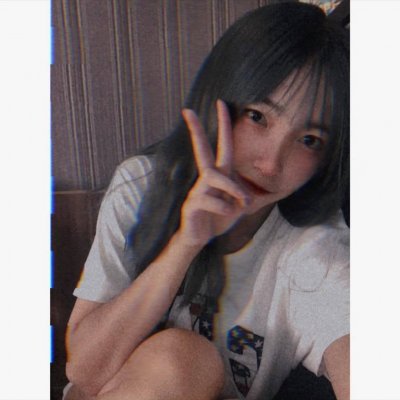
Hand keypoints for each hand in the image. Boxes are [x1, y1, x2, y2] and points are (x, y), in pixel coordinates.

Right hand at [178, 100, 250, 247]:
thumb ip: (245, 196)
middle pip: (202, 150)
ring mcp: (197, 190)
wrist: (200, 238)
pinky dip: (226, 209)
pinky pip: (213, 201)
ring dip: (233, 189)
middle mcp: (206, 178)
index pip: (223, 146)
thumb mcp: (238, 206)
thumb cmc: (218, 218)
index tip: (221, 103)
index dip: (224, 125)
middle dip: (196, 130)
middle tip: (188, 110)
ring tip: (242, 204)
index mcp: (219, 175)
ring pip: (215, 177)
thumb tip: (249, 195)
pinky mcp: (192, 204)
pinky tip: (227, 215)